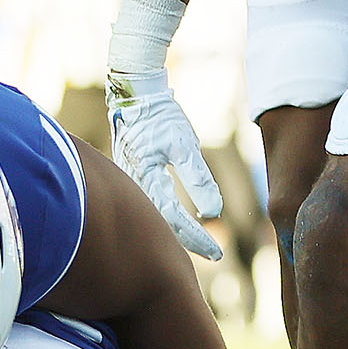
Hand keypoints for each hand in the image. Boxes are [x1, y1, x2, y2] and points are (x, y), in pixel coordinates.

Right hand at [103, 67, 223, 260]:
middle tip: (215, 254)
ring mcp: (130, 180)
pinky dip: (166, 215)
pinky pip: (149, 202)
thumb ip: (197, 178)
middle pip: (161, 223)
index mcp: (145, 178)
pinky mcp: (132, 174)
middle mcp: (134, 184)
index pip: (174, 218)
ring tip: (201, 242)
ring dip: (177, 230)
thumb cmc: (158, 116)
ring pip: (154, 215)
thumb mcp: (183, 143)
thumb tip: (214, 212)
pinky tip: (179, 219)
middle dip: (187, 240)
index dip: (196, 237)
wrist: (134, 95)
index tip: (217, 252)